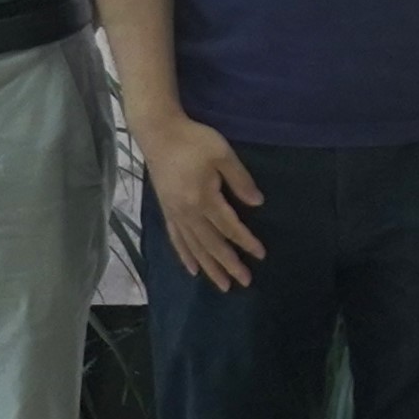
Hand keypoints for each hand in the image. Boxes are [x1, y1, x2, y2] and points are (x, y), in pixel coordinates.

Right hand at [135, 110, 264, 290]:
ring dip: (210, 268)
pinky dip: (186, 257)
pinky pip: (176, 240)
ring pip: (194, 248)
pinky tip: (193, 269)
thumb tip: (257, 204)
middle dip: (228, 265)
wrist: (158, 134)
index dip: (245, 242)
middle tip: (244, 283)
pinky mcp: (166, 211)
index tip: (260, 255)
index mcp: (203, 198)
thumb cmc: (193, 141)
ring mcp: (175, 214)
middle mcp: (188, 213)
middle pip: (211, 245)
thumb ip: (240, 180)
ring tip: (223, 285)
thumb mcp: (222, 154)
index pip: (229, 227)